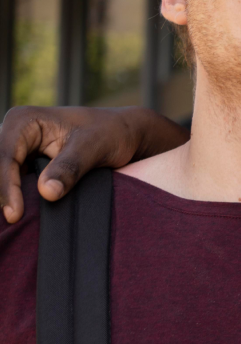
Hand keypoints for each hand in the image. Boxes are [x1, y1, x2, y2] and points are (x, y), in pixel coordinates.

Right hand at [0, 106, 188, 223]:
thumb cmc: (111, 133)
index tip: (15, 214)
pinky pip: (13, 185)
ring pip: (3, 179)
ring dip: (8, 199)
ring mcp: (18, 151)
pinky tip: (22, 217)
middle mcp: (14, 134)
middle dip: (3, 195)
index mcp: (24, 121)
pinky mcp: (25, 166)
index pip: (5, 158)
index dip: (7, 187)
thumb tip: (47, 193)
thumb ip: (70, 167)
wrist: (124, 135)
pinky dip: (16, 200)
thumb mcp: (94, 147)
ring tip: (16, 222)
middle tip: (13, 221)